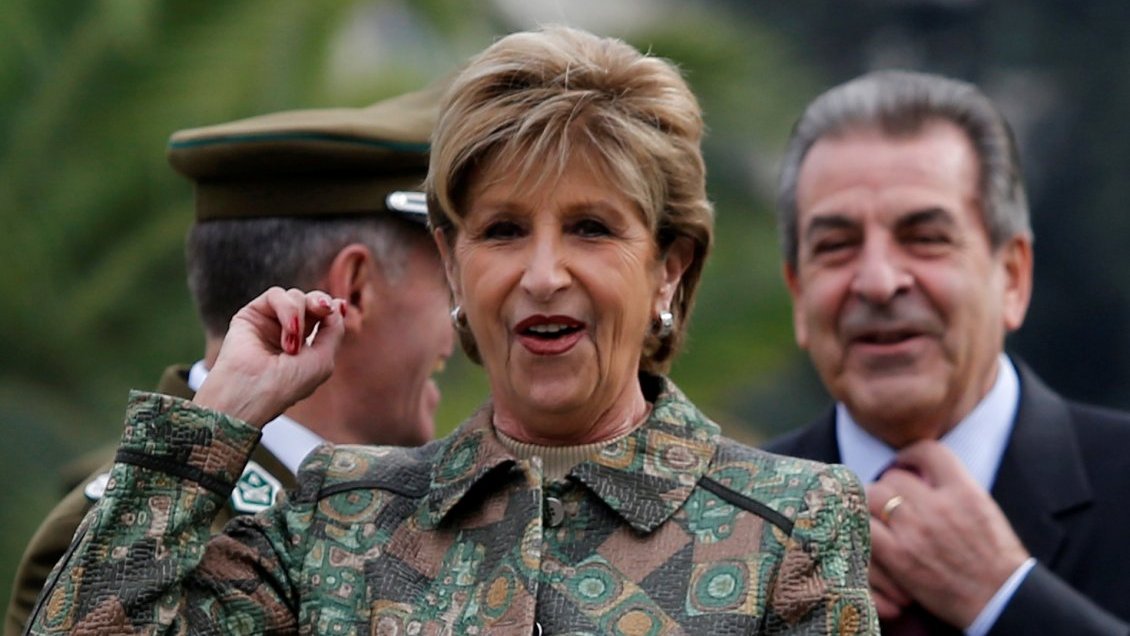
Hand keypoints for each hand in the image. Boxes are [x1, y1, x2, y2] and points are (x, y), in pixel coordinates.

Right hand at [193, 287, 346, 426]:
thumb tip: (337, 305)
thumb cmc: (287, 385)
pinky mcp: (252, 314)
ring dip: (300, 315)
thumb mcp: (323, 359)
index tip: (339, 306)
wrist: (252, 392)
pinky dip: (287, 309)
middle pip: (310, 301)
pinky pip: (276, 295)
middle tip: (324, 310)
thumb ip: (334, 330)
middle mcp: (287, 332)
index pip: (322, 316)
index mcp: (305, 346)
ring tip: (293, 343)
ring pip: (295, 296)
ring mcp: (269, 323)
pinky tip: (289, 331)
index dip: (331, 307)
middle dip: (320, 302)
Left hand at [866, 440, 1028, 627]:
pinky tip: (868, 528)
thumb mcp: (985, 511)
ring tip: (878, 514)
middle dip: (891, 485)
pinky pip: (865, 527)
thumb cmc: (997, 561)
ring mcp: (916, 531)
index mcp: (965, 492)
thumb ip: (955, 489)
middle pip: (894, 476)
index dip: (912, 454)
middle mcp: (939, 506)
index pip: (929, 452)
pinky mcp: (899, 557)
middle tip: (892, 498)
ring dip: (873, 503)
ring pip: (874, 495)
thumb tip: (925, 475)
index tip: (907, 463)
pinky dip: (862, 525)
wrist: (1001, 600)